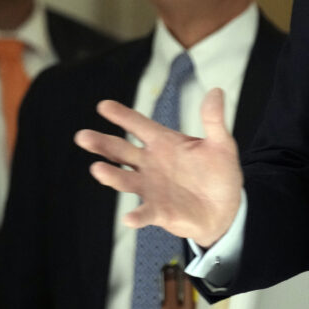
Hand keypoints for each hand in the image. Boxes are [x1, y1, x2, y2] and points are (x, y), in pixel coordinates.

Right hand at [74, 88, 242, 247]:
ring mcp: (151, 188)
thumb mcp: (221, 144)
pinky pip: (145, 213)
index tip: (103, 105)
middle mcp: (151, 164)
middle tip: (83, 136)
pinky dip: (137, 216)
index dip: (123, 116)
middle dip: (102, 143)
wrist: (225, 209)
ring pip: (125, 179)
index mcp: (164, 143)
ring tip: (97, 169)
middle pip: (121, 150)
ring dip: (111, 175)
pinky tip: (130, 217)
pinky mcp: (158, 211)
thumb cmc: (219, 174)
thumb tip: (216, 91)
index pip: (140, 125)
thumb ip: (214, 120)